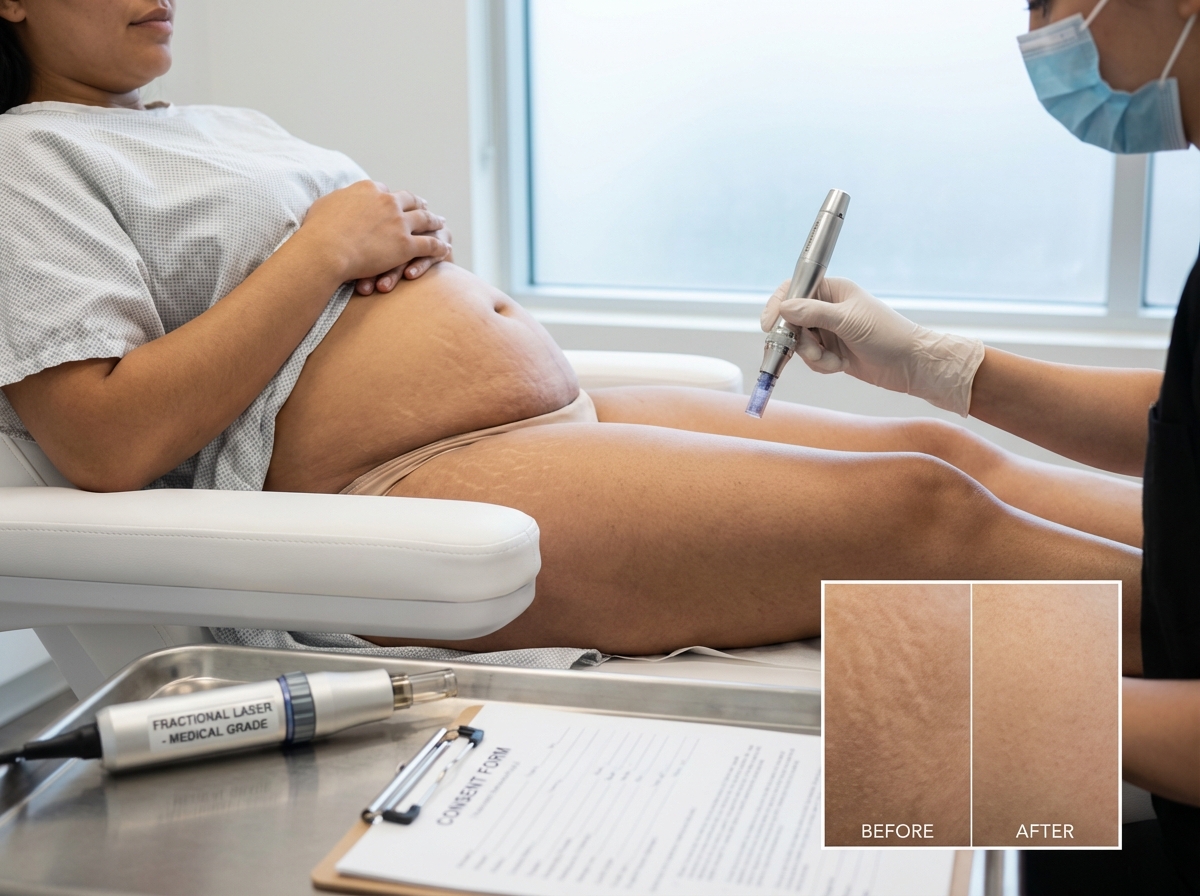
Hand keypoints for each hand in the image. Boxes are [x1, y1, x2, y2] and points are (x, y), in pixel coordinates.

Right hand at [299, 182, 451, 285]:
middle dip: (418, 203)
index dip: (393, 197)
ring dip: (435, 221)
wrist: (325, 249)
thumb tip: (340, 201)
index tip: (397, 201)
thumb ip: (339, 200)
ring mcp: (399, 222)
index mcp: (368, 189)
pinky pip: (429, 244)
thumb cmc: (318, 230)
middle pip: (409, 200)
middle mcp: (387, 201)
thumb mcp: (325, 204)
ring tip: (441, 223)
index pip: (385, 191)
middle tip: (425, 207)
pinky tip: (446, 248)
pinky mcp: (406, 244)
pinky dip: (439, 245)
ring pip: (424, 219)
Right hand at [760, 277, 984, 415]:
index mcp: (832, 291)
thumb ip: (814, 313)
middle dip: (798, 340)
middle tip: (811, 350)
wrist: (910, 365)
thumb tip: (784, 308)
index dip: (778, 305)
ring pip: (799, 343)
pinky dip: (821, 365)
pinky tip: (840, 365)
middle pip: (791, 321)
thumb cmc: (888, 335)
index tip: (770, 325)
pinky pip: (810, 359)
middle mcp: (826, 309)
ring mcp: (828, 331)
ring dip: (813, 356)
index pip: (794, 290)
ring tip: (833, 360)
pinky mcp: (830, 352)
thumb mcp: (848, 321)